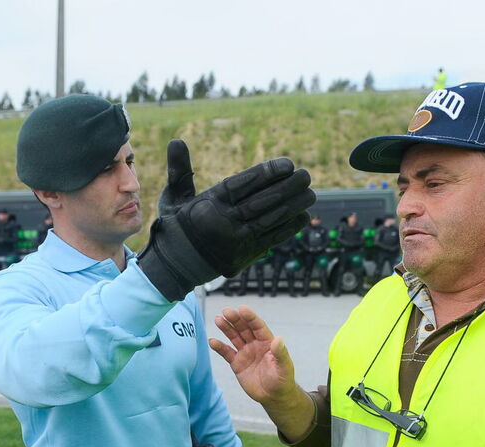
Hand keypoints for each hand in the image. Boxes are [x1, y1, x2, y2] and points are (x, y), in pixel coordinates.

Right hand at [139, 141, 313, 300]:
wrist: (173, 266)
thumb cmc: (176, 227)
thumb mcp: (173, 198)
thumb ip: (180, 170)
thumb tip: (176, 141)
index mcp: (207, 205)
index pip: (242, 185)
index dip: (266, 174)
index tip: (287, 164)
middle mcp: (222, 223)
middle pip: (261, 202)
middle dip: (287, 188)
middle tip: (306, 175)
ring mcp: (234, 242)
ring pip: (269, 220)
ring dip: (293, 207)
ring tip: (310, 193)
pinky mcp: (242, 257)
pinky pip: (270, 240)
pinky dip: (288, 229)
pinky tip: (303, 216)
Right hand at [209, 305, 297, 406]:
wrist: (274, 396)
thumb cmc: (282, 380)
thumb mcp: (284, 367)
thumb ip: (281, 353)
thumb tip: (279, 339)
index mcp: (267, 342)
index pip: (258, 326)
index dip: (250, 317)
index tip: (242, 309)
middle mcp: (255, 344)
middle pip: (244, 328)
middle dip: (236, 319)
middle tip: (227, 311)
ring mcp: (245, 352)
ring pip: (234, 337)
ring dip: (226, 328)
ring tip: (218, 319)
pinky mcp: (237, 363)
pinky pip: (226, 352)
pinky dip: (219, 346)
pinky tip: (212, 341)